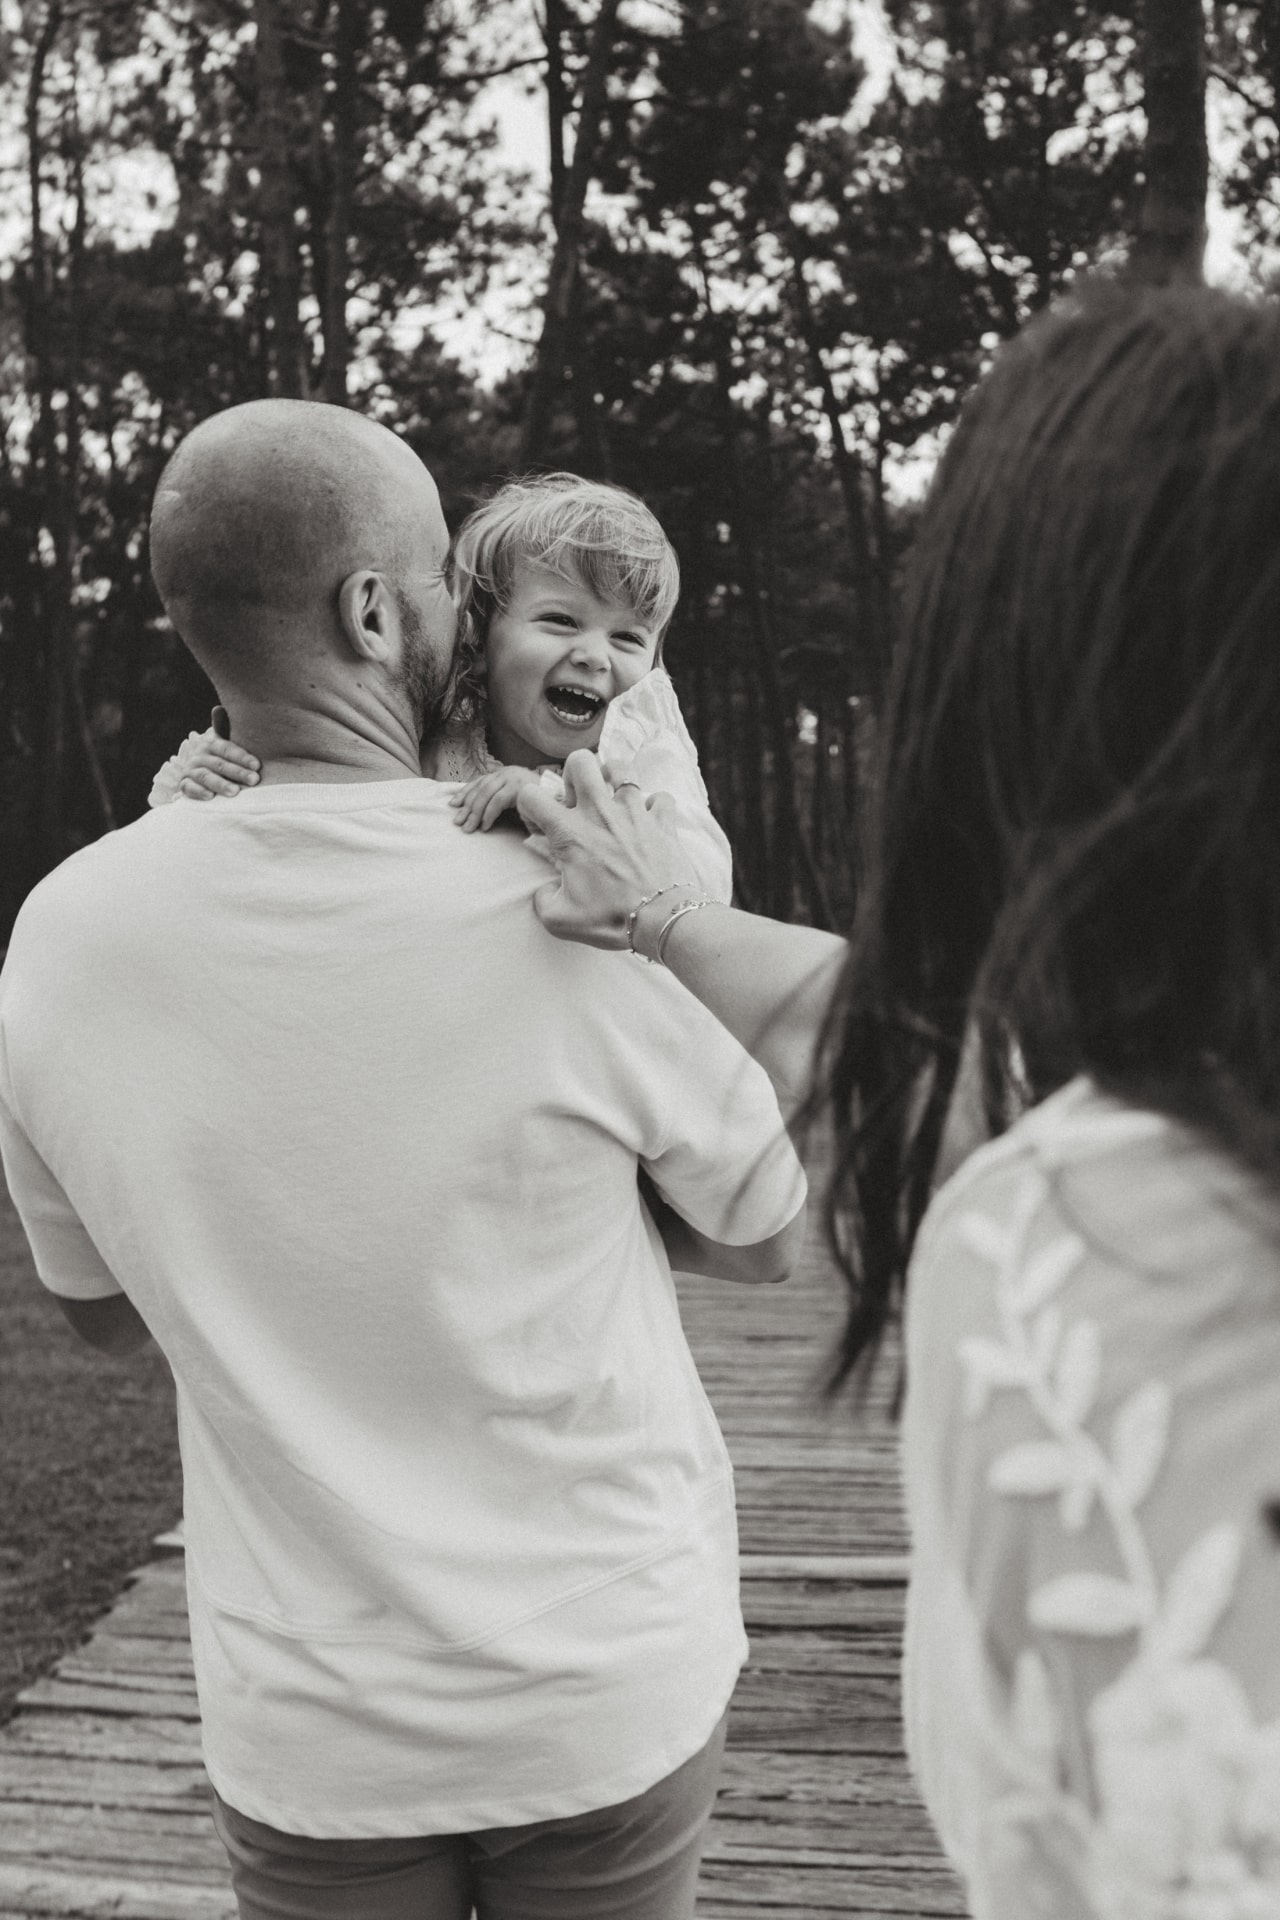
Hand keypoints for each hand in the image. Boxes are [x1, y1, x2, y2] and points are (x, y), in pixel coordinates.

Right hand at [178, 718, 260, 799]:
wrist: (199, 773)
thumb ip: (225, 728)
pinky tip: (210, 797)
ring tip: (235, 792)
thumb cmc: (221, 757)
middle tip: (254, 780)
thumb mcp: (225, 744)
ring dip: (220, 784)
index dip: (242, 757)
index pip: (227, 749)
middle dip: (237, 772)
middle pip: (219, 764)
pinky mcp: (184, 785)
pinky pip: (189, 788)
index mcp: (211, 743)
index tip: (257, 766)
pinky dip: (199, 792)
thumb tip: (218, 709)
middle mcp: (199, 755)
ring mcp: (190, 770)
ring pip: (205, 776)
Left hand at [449, 764, 539, 831]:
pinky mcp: (519, 787)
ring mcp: (513, 778)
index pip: (479, 782)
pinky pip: (497, 801)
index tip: (454, 805)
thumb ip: (496, 799)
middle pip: (480, 789)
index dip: (465, 793)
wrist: (558, 805)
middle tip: (458, 822)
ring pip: (486, 794)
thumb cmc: (535, 806)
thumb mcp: (511, 800)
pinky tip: (485, 826)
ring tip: (469, 828)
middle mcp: (507, 772)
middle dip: (467, 807)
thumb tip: (472, 810)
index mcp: (504, 774)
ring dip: (475, 813)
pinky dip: (489, 815)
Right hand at [514, 750, 690, 948]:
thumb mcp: (560, 920)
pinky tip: (649, 822)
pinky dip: (654, 806)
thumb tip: (545, 890)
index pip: (530, 795)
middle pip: (580, 761)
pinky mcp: (663, 821)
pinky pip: (660, 798)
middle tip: (578, 801)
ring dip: (614, 779)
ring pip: (622, 767)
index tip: (539, 827)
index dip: (528, 807)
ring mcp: (635, 812)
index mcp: (570, 834)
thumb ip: (542, 901)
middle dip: (573, 774)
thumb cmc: (612, 919)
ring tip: (612, 800)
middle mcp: (601, 813)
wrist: (662, 920)